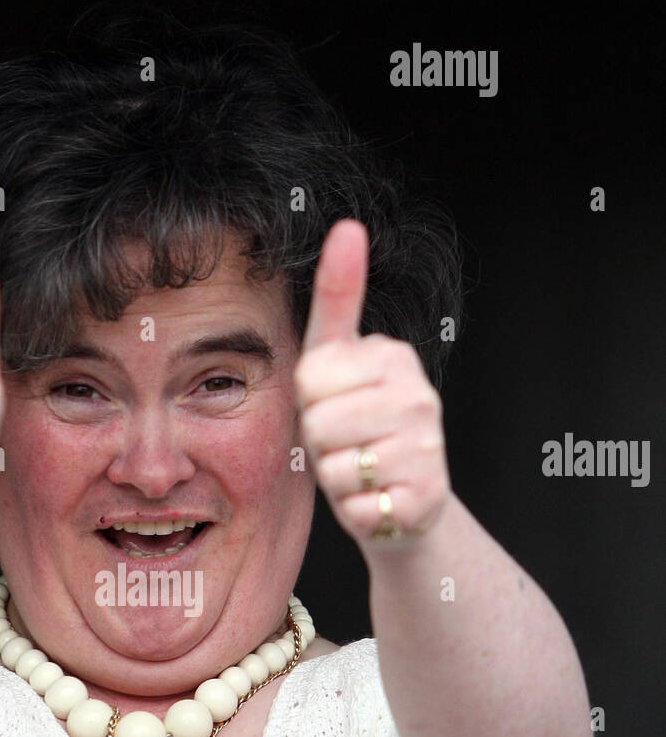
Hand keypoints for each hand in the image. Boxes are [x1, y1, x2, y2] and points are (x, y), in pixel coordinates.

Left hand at [293, 219, 449, 554]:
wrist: (406, 505)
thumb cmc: (359, 431)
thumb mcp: (339, 364)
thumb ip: (337, 299)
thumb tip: (347, 225)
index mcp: (393, 357)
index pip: (310, 379)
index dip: (311, 403)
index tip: (337, 404)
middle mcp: (418, 396)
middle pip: (319, 423)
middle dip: (321, 444)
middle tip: (349, 447)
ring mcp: (425, 447)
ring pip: (335, 466)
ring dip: (338, 479)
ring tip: (364, 472)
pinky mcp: (424, 495)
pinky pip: (354, 505)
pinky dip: (356, 511)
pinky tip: (378, 501)